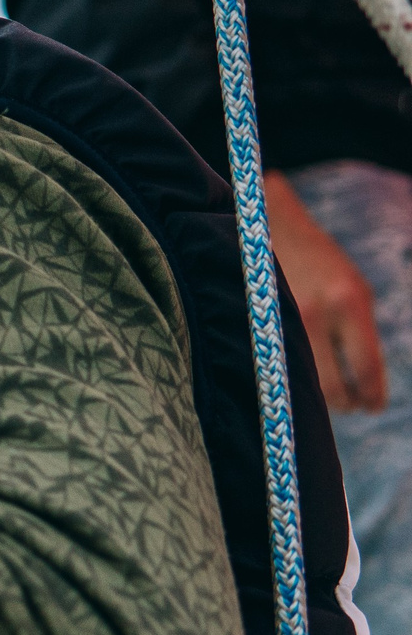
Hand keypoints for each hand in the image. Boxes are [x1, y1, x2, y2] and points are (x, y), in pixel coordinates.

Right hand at [266, 171, 388, 412]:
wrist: (272, 227)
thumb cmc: (322, 263)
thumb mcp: (354, 291)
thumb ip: (359, 333)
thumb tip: (363, 384)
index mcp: (351, 303)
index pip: (366, 370)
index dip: (372, 397)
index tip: (374, 407)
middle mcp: (317, 314)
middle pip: (334, 386)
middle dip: (347, 403)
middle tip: (353, 406)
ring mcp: (283, 319)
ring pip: (305, 382)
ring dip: (320, 396)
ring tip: (330, 395)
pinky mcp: (260, 322)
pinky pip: (280, 366)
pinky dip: (292, 379)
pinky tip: (300, 378)